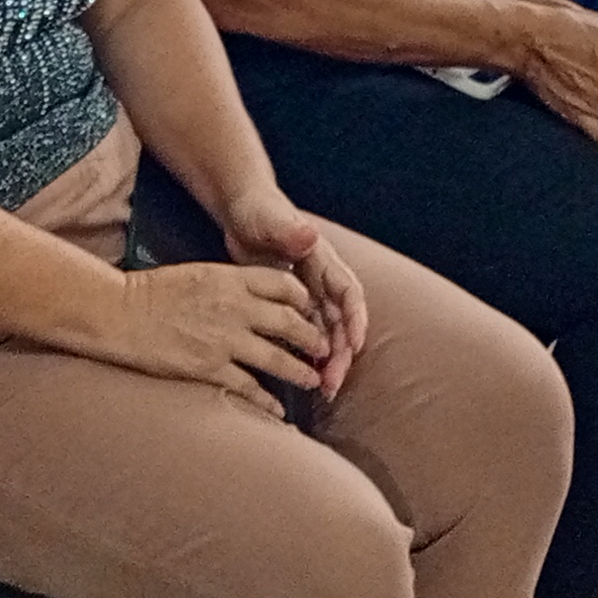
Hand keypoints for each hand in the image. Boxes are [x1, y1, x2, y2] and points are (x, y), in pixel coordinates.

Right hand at [105, 259, 331, 414]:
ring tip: (313, 380)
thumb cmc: (153, 291)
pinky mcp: (209, 367)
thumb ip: (232, 284)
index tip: (312, 310)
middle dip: (313, 338)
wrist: (119, 312)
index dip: (305, 299)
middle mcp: (235, 307)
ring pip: (277, 358)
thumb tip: (256, 296)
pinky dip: (268, 400)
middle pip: (290, 322)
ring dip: (300, 371)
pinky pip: (249, 387)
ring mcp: (224, 339)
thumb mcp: (199, 273)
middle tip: (325, 349)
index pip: (285, 285)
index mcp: (232, 279)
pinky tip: (279, 409)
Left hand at [220, 198, 370, 402]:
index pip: (349, 292)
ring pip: (326, 331)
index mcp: (322, 259)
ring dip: (328, 360)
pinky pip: (306, 332)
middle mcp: (321, 278)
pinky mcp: (290, 302)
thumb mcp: (271, 219)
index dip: (355, 320)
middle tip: (332, 383)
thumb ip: (290, 229)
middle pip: (340, 320)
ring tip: (323, 389)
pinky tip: (303, 376)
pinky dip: (308, 354)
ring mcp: (308, 292)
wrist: (242, 208)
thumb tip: (309, 235)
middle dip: (342, 353)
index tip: (355, 346)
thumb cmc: (257, 210)